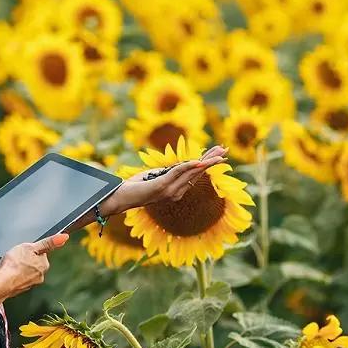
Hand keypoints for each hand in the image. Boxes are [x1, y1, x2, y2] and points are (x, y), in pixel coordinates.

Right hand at [0, 233, 69, 303]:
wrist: (0, 283)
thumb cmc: (14, 264)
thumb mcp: (30, 247)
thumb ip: (48, 242)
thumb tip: (64, 237)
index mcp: (44, 265)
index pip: (40, 253)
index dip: (30, 250)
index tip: (23, 251)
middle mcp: (40, 276)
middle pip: (33, 263)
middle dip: (25, 259)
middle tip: (15, 257)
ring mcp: (30, 284)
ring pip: (25, 271)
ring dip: (19, 268)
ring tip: (10, 266)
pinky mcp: (20, 289)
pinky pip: (18, 279)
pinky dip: (13, 276)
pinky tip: (8, 273)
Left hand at [102, 145, 228, 213]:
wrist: (121, 198)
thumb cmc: (135, 186)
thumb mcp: (154, 175)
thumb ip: (166, 172)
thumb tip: (177, 166)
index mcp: (176, 190)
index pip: (196, 174)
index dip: (207, 162)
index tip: (219, 153)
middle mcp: (176, 192)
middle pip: (198, 172)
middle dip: (212, 160)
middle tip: (226, 150)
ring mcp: (169, 190)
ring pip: (192, 172)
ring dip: (206, 161)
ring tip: (219, 154)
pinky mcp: (161, 186)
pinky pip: (177, 173)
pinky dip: (188, 166)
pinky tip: (198, 161)